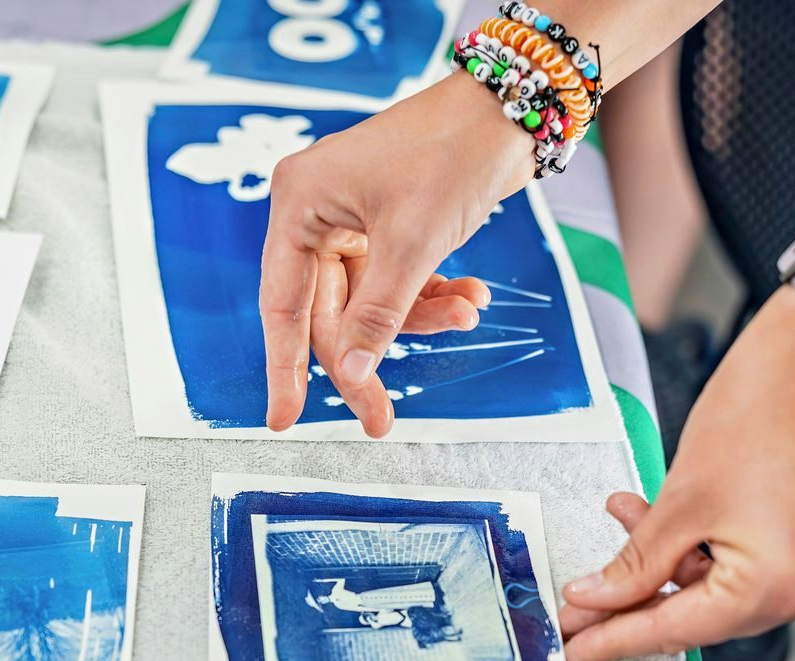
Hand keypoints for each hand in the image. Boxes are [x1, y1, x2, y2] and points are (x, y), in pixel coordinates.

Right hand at [260, 74, 534, 436]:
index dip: (283, 368)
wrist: (512, 106)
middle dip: (368, 358)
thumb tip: (353, 375)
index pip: (282, 305)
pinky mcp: (390, 226)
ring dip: (420, 318)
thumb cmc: (452, 152)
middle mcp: (317, 213)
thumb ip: (379, 315)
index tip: (283, 420)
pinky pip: (399, 284)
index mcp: (300, 204)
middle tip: (383, 419)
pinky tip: (472, 293)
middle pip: (330, 314)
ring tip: (468, 311)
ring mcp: (354, 220)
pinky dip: (433, 296)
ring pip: (371, 304)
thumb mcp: (414, 242)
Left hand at [558, 287, 794, 660]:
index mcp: (777, 587)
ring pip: (724, 588)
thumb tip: (592, 601)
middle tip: (581, 598)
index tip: (572, 654)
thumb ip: (634, 565)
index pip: (675, 630)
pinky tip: (674, 517)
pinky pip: (754, 568)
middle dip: (638, 597)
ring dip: (671, 561)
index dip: (613, 640)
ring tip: (629, 511)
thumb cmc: (759, 412)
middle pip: (701, 614)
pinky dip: (709, 550)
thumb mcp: (679, 501)